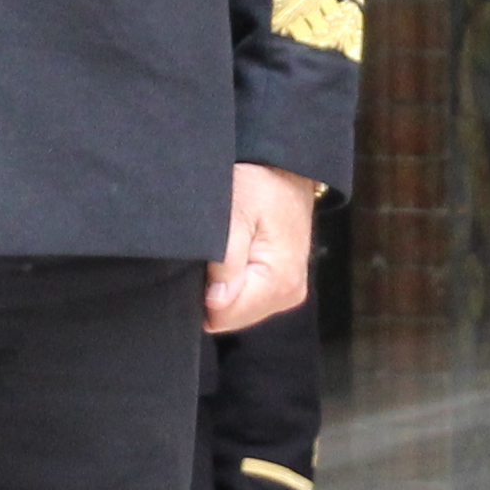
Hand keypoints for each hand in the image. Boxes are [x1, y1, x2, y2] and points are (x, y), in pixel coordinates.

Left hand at [203, 162, 319, 330]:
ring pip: (237, 311)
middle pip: (230, 318)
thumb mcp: (235, 212)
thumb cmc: (259, 186)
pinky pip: (248, 300)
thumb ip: (226, 259)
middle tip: (213, 252)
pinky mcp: (283, 287)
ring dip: (223, 288)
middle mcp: (288, 294)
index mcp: (278, 281)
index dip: (202, 294)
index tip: (202, 262)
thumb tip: (216, 301)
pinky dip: (234, 285)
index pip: (223, 316)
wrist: (286, 172)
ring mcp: (287, 292)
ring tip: (225, 251)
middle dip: (212, 293)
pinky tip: (233, 258)